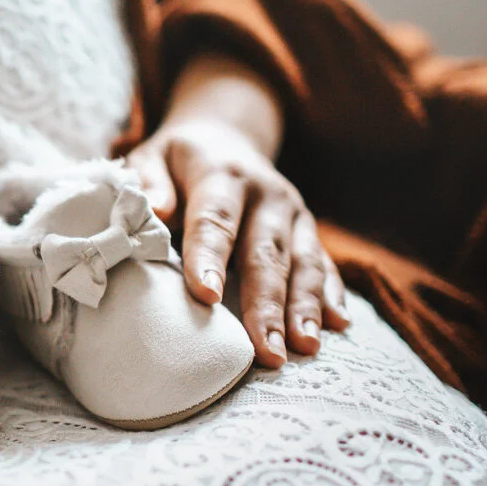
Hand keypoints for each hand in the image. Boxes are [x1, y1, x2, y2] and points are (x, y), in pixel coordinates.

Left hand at [126, 55, 349, 367]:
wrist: (225, 134)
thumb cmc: (177, 161)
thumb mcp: (152, 156)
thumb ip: (148, 182)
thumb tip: (155, 209)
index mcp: (223, 175)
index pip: (215, 220)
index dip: (209, 257)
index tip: (205, 296)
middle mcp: (266, 194)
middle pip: (266, 253)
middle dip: (267, 305)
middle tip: (267, 351)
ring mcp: (293, 214)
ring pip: (303, 263)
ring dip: (304, 308)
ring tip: (304, 349)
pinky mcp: (307, 231)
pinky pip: (324, 264)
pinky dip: (332, 294)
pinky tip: (338, 326)